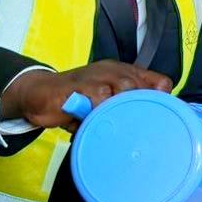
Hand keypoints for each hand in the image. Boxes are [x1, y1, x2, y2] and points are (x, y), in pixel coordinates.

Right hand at [2, 60, 171, 130]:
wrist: (39, 95)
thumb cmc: (77, 101)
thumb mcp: (105, 106)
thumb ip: (124, 111)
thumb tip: (150, 131)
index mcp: (124, 73)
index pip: (158, 81)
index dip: (162, 99)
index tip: (162, 118)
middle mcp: (113, 70)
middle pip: (141, 84)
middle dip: (141, 106)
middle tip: (135, 126)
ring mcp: (95, 75)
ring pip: (124, 86)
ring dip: (121, 107)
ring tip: (113, 122)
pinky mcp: (78, 85)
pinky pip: (97, 94)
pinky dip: (99, 110)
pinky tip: (92, 121)